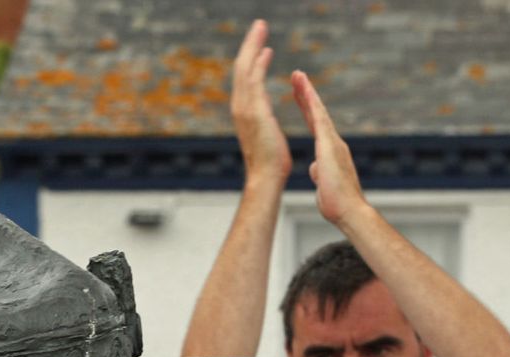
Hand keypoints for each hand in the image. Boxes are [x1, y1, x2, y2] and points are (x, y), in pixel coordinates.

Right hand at [229, 20, 289, 186]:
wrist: (265, 178)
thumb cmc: (269, 162)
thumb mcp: (265, 133)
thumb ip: (262, 117)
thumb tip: (264, 109)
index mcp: (244, 111)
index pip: (246, 78)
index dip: (252, 58)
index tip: (262, 45)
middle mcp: (240, 106)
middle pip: (242, 67)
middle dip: (250, 44)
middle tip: (260, 24)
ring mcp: (244, 109)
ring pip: (245, 69)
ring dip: (253, 46)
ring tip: (261, 27)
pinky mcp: (254, 111)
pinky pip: (255, 81)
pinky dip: (259, 64)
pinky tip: (267, 50)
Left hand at [291, 70, 366, 227]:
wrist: (350, 212)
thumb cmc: (337, 204)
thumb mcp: (324, 184)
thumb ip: (320, 173)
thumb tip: (315, 168)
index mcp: (329, 151)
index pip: (315, 125)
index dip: (306, 109)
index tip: (298, 95)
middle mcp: (333, 142)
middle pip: (316, 113)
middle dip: (305, 94)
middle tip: (296, 76)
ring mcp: (333, 141)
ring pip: (318, 111)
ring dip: (307, 92)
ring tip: (297, 74)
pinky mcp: (329, 144)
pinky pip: (319, 118)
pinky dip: (311, 103)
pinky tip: (304, 90)